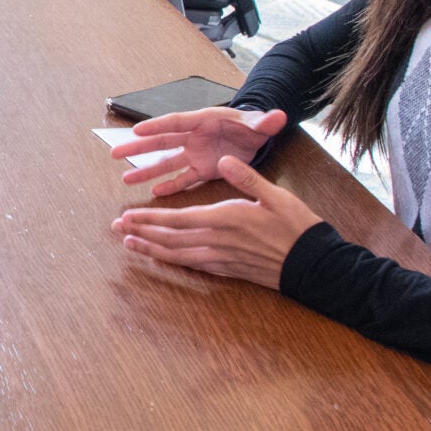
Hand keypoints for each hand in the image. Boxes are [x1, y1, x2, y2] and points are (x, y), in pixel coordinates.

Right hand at [108, 106, 285, 196]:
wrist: (256, 136)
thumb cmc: (254, 126)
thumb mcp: (260, 123)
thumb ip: (266, 121)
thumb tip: (278, 116)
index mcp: (204, 120)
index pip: (177, 122)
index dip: (157, 126)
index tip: (136, 130)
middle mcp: (194, 137)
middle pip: (162, 141)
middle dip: (139, 147)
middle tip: (115, 152)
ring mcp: (195, 153)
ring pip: (166, 162)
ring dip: (147, 170)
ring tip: (125, 179)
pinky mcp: (201, 169)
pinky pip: (182, 178)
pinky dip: (170, 185)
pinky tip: (154, 194)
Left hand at [113, 155, 323, 288]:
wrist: (313, 265)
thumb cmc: (296, 227)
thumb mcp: (275, 195)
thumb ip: (246, 177)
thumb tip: (223, 160)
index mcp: (225, 219)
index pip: (177, 219)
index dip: (149, 219)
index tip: (127, 216)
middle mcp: (217, 241)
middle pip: (170, 239)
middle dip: (141, 233)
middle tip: (117, 229)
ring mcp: (222, 259)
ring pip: (178, 255)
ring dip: (151, 249)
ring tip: (129, 245)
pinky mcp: (228, 270)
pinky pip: (194, 265)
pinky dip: (174, 261)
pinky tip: (163, 258)